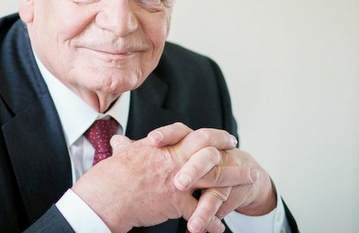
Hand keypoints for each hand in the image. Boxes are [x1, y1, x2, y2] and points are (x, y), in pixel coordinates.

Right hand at [71, 123, 255, 232]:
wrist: (108, 196)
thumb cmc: (111, 175)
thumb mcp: (122, 155)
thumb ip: (126, 147)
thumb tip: (120, 141)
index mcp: (163, 146)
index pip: (193, 135)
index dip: (211, 136)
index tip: (223, 138)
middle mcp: (174, 159)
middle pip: (210, 152)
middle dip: (229, 153)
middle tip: (241, 154)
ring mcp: (178, 181)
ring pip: (214, 177)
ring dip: (235, 179)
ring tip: (250, 180)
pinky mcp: (176, 202)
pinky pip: (200, 211)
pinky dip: (210, 220)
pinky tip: (219, 226)